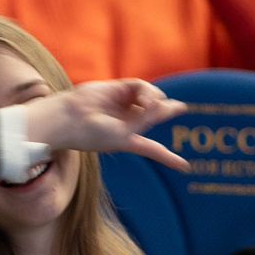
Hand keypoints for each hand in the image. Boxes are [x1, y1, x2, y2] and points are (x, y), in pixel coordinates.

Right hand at [17, 80, 190, 167]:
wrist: (68, 118)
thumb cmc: (92, 134)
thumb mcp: (123, 134)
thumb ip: (146, 118)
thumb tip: (162, 100)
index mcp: (127, 140)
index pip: (152, 150)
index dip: (169, 159)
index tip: (186, 168)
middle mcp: (127, 121)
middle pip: (153, 115)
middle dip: (166, 110)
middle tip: (181, 108)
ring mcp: (122, 104)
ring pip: (149, 97)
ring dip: (152, 99)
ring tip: (148, 103)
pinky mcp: (117, 88)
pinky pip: (139, 86)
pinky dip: (146, 91)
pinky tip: (145, 97)